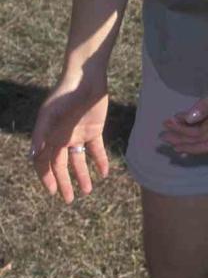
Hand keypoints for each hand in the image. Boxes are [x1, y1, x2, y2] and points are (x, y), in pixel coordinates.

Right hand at [31, 77, 109, 203]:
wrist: (86, 78)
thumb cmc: (64, 94)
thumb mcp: (49, 114)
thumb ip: (41, 134)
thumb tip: (32, 155)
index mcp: (49, 136)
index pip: (44, 162)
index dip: (46, 177)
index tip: (52, 191)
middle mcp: (62, 138)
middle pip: (62, 165)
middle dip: (65, 182)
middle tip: (70, 199)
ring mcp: (78, 135)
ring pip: (79, 161)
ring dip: (83, 175)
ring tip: (88, 191)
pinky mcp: (95, 130)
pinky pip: (97, 150)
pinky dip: (100, 161)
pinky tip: (104, 173)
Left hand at [160, 43, 207, 155]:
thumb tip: (189, 120)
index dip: (193, 147)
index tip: (174, 144)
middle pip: (205, 138)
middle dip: (184, 138)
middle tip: (162, 134)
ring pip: (204, 129)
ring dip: (185, 129)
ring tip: (167, 125)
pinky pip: (206, 118)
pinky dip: (192, 119)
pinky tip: (179, 117)